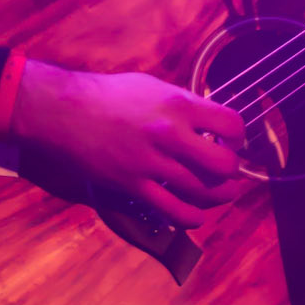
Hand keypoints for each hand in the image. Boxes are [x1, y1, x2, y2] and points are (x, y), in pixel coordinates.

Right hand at [11, 61, 245, 227]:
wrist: (64, 111)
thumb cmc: (107, 95)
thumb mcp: (152, 86)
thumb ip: (183, 103)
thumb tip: (208, 119)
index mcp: (178, 104)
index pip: (231, 124)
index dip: (239, 137)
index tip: (233, 141)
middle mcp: (170, 134)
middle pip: (224, 164)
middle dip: (233, 171)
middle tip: (230, 171)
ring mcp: (152, 162)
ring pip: (203, 191)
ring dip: (219, 196)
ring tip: (222, 194)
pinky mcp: (134, 186)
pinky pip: (173, 210)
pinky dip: (191, 218)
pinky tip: (196, 215)